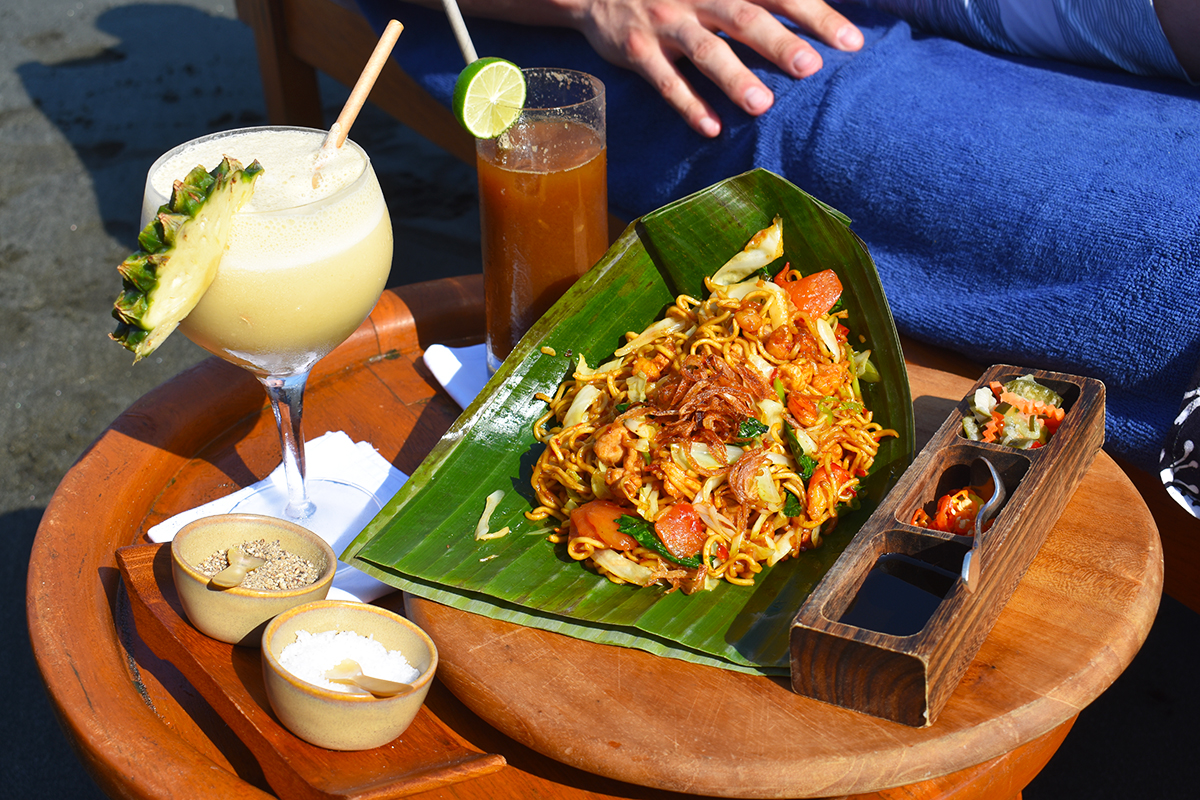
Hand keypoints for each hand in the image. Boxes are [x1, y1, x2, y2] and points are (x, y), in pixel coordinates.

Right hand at [566, 0, 863, 136]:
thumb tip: (810, 18)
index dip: (815, 13)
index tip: (851, 41)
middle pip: (745, 16)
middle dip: (780, 41)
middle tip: (812, 68)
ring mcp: (666, 23)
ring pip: (705, 50)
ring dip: (734, 77)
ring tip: (763, 105)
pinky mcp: (637, 50)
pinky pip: (664, 81)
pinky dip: (688, 105)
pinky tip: (712, 129)